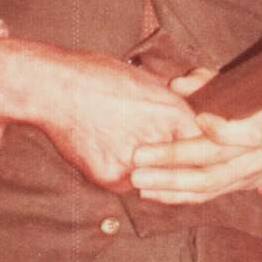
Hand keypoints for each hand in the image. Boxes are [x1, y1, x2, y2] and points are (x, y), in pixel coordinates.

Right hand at [0, 37, 202, 190]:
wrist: (54, 88)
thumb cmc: (99, 76)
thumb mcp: (147, 81)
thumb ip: (173, 102)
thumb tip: (193, 110)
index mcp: (174, 114)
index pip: (207, 144)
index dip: (204, 148)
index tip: (200, 151)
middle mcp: (160, 141)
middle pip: (184, 166)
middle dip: (180, 164)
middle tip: (169, 160)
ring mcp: (136, 163)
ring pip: (156, 178)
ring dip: (152, 172)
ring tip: (129, 149)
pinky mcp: (112, 177)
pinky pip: (128, 185)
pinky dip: (124, 174)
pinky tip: (108, 151)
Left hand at [128, 67, 261, 202]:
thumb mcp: (250, 88)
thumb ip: (211, 83)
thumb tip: (176, 85)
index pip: (247, 132)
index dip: (223, 128)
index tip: (198, 117)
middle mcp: (258, 155)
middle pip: (216, 160)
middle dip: (175, 158)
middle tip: (140, 156)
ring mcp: (247, 175)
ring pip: (208, 184)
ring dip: (169, 184)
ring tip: (139, 180)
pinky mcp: (237, 188)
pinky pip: (205, 196)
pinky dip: (176, 196)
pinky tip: (151, 193)